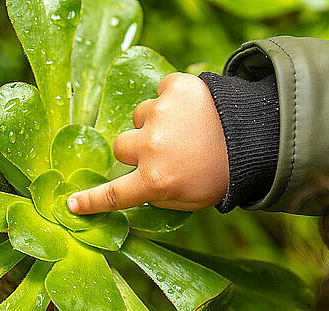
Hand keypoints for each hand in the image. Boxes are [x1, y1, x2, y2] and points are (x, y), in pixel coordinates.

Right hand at [67, 72, 228, 214]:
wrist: (258, 136)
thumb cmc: (223, 174)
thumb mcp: (190, 200)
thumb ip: (158, 196)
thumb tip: (138, 187)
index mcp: (156, 181)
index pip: (114, 194)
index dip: (90, 201)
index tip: (70, 204)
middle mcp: (152, 147)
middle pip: (121, 147)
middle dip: (136, 149)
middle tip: (164, 150)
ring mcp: (160, 114)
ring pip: (140, 117)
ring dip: (155, 123)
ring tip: (186, 128)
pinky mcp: (174, 87)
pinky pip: (159, 92)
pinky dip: (172, 100)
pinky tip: (193, 109)